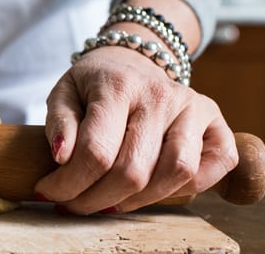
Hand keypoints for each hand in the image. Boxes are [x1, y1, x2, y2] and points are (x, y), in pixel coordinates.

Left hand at [36, 46, 237, 213]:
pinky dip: (189, 189)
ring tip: (108, 202)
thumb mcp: (64, 93)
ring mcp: (194, 108)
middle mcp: (162, 95)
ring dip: (137, 201)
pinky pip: (215, 168)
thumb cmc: (95, 84)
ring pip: (176, 173)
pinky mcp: (217, 124)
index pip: (96, 151)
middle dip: (95, 200)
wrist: (133, 60)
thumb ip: (59, 123)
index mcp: (119, 86)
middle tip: (73, 204)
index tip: (48, 192)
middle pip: (133, 171)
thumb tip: (62, 156)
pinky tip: (152, 190)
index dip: (68, 183)